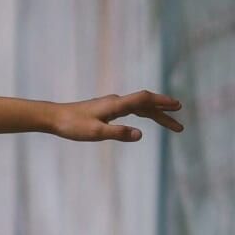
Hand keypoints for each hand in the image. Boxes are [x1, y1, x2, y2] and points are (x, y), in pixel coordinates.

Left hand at [48, 90, 183, 141]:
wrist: (54, 117)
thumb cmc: (72, 125)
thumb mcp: (96, 133)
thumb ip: (118, 133)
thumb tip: (140, 134)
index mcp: (115, 105)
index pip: (144, 100)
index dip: (162, 102)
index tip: (178, 106)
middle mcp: (115, 102)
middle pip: (145, 104)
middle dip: (164, 113)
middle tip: (180, 126)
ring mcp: (111, 105)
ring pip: (139, 107)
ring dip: (156, 114)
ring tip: (171, 124)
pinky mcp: (106, 109)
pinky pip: (131, 109)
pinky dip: (143, 113)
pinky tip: (147, 117)